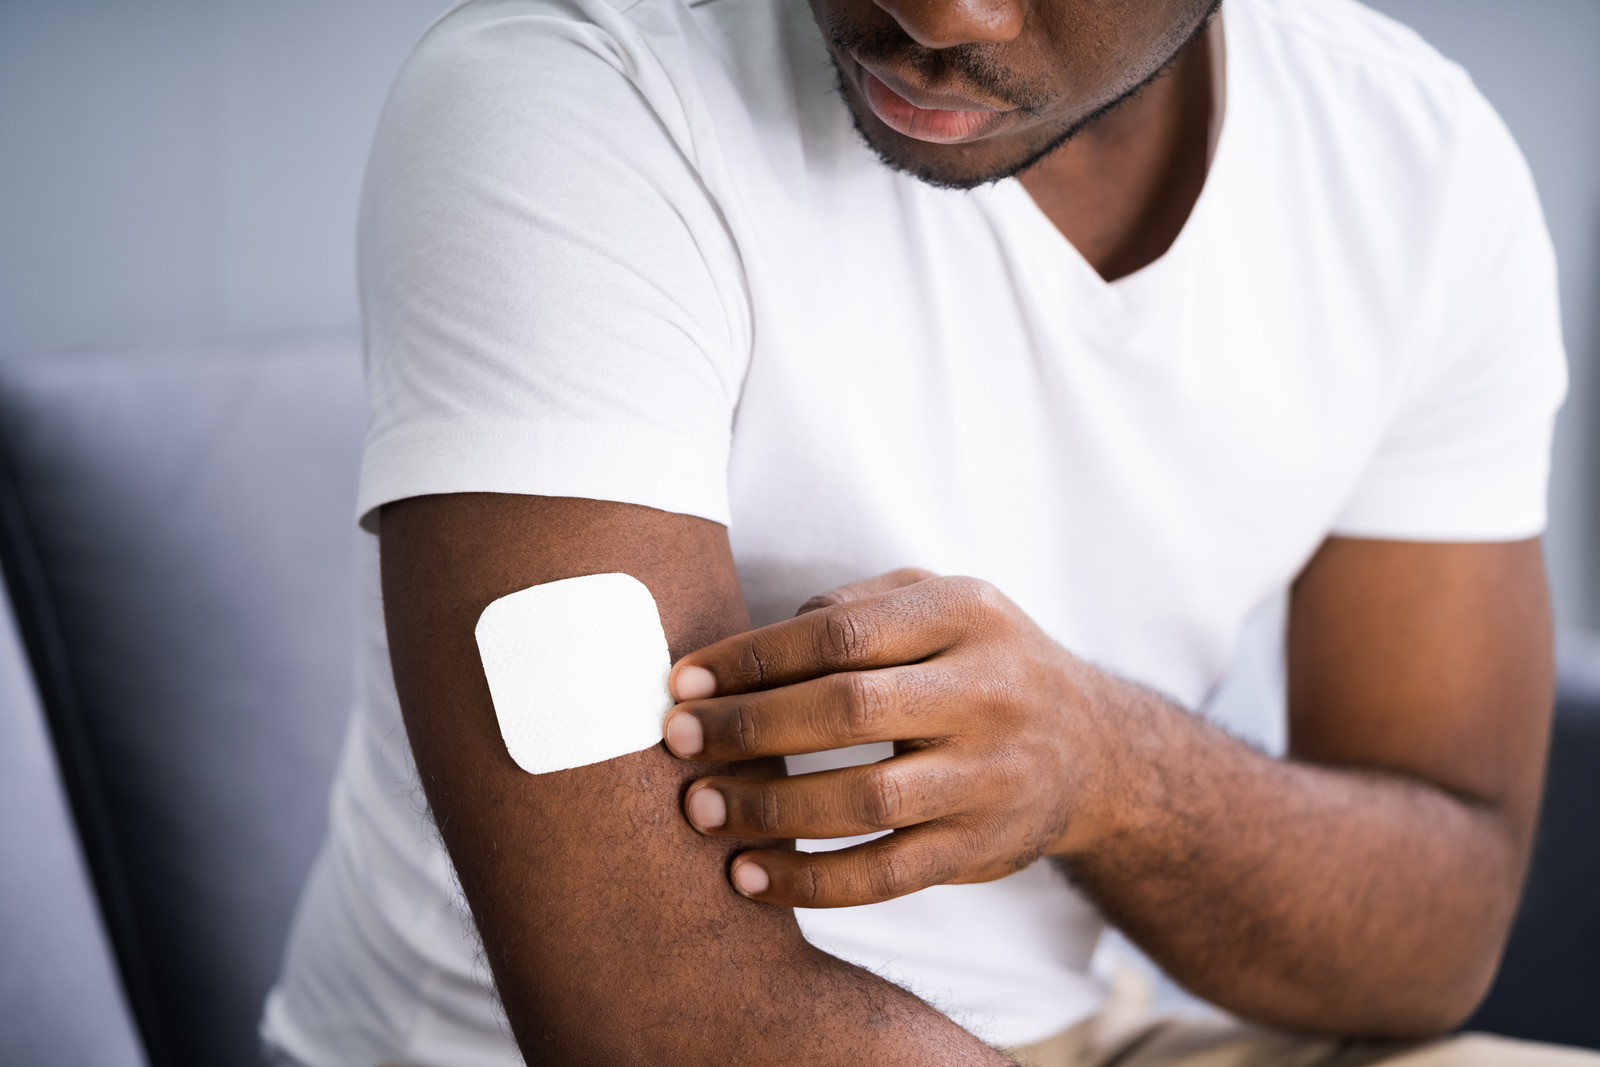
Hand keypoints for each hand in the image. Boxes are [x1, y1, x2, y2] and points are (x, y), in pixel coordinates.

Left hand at [662, 569, 1109, 907]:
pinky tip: (750, 878)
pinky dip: (812, 882)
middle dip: (749, 729)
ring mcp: (991, 774)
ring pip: (867, 800)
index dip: (753, 659)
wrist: (1092, 746)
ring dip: (769, 810)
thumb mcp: (940, 602)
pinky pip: (888, 874)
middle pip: (849, 710)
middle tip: (676, 744)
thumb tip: (743, 653)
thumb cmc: (981, 661)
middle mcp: (989, 691)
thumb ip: (855, 606)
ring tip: (701, 811)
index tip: (683, 683)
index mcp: (967, 614)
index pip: (842, 632)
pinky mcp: (982, 846)